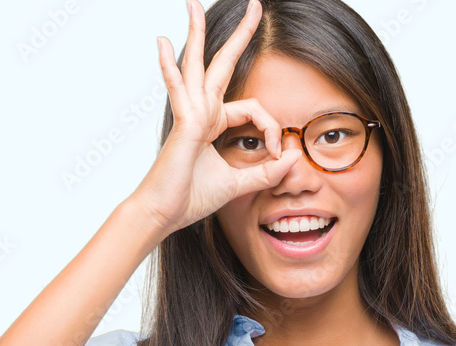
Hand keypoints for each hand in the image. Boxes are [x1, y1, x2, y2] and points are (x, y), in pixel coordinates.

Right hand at [133, 0, 302, 235]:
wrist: (163, 214)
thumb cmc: (189, 199)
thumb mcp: (238, 184)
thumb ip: (265, 172)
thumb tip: (292, 160)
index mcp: (212, 124)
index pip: (252, 108)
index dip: (272, 128)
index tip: (279, 153)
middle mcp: (200, 113)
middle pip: (221, 64)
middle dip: (239, 35)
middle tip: (253, 6)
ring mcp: (189, 115)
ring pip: (197, 64)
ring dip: (196, 33)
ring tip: (193, 4)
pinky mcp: (183, 124)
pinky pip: (178, 89)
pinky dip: (169, 67)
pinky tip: (163, 42)